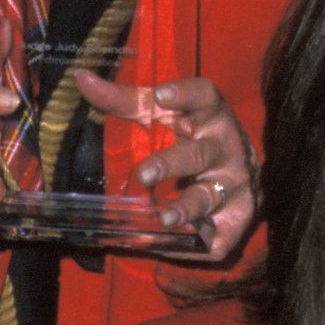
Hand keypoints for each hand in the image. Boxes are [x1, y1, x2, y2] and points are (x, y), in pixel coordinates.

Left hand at [72, 70, 256, 264]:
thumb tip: (82, 78)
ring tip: (164, 218)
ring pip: (210, 197)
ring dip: (187, 208)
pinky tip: (168, 246)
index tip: (161, 95)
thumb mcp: (162, 114)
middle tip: (144, 173)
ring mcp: (236, 187)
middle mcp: (227, 149)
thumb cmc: (190, 134)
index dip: (184, 95)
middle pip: (200, 154)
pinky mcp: (237, 221)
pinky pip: (217, 239)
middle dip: (173, 163)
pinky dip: (193, 246)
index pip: (204, 96)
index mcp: (210, 115)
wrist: (242, 170)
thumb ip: (125, 99)